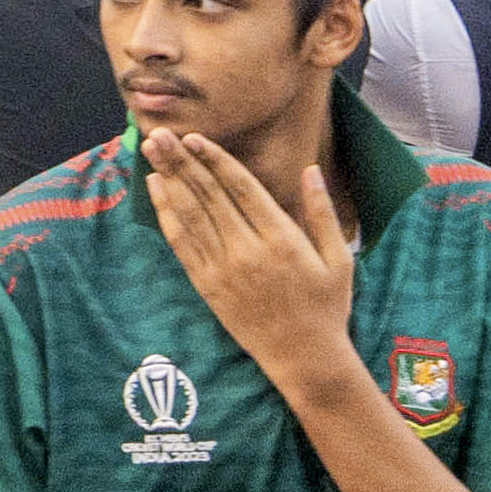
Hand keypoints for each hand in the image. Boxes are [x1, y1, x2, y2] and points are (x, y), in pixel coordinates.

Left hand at [146, 125, 362, 387]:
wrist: (305, 358)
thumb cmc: (327, 306)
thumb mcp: (339, 259)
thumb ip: (322, 213)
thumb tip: (311, 170)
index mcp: (282, 239)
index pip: (241, 188)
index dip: (215, 159)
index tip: (193, 136)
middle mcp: (248, 250)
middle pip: (208, 195)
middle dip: (182, 160)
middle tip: (159, 132)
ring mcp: (224, 268)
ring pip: (190, 214)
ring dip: (169, 179)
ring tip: (152, 150)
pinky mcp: (207, 284)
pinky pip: (181, 243)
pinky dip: (166, 213)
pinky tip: (156, 190)